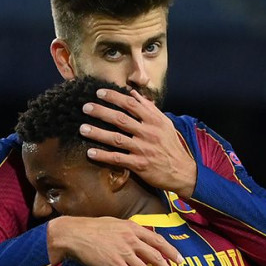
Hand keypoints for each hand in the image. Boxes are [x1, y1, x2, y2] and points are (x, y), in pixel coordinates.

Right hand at [46, 216, 182, 265]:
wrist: (72, 234)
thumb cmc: (89, 229)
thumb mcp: (114, 223)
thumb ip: (128, 231)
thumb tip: (137, 238)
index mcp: (133, 228)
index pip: (159, 240)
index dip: (172, 251)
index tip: (180, 260)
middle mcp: (132, 239)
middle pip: (157, 257)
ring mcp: (124, 252)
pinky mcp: (115, 264)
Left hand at [80, 88, 197, 197]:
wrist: (183, 171)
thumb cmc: (172, 146)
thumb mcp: (165, 124)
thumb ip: (149, 108)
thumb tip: (134, 93)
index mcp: (154, 121)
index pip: (131, 104)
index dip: (114, 97)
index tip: (99, 93)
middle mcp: (148, 133)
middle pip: (121, 119)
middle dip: (101, 112)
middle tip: (85, 107)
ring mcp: (143, 149)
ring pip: (117, 139)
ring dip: (98, 133)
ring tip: (83, 129)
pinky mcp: (139, 165)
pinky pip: (118, 159)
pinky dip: (103, 156)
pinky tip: (90, 153)